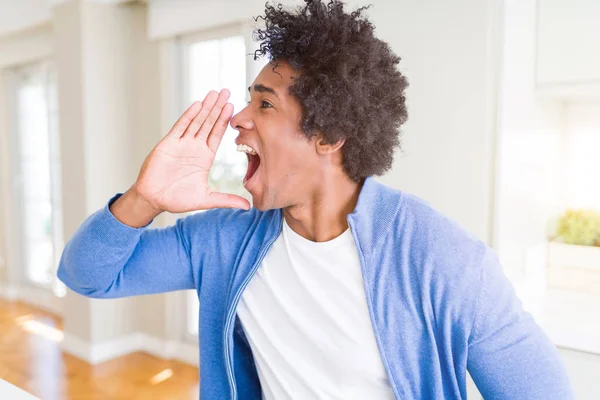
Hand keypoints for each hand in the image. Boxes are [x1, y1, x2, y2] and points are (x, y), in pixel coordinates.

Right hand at [132, 89, 249, 213]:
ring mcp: (182, 144)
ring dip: (206, 107)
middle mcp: (194, 147)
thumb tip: (247, 206)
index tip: (233, 107)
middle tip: (227, 92)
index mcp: (204, 157)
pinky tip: (198, 105)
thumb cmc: (177, 199)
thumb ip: (226, 200)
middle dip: (217, 108)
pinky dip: (189, 115)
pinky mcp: (169, 144)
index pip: (217, 134)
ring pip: (196, 121)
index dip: (224, 121)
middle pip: (208, 123)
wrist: (153, 199)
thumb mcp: (207, 199)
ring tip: (215, 93)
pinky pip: (180, 126)